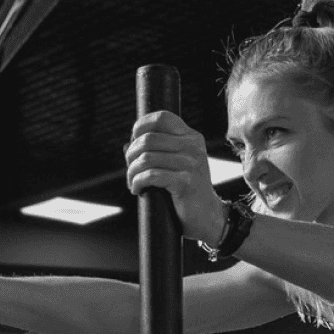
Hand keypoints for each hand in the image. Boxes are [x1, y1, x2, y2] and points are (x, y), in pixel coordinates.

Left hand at [124, 111, 227, 246]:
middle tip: (131, 170)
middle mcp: (193, 146)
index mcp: (192, 137)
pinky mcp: (186, 182)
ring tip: (133, 182)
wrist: (207, 216)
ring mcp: (191, 163)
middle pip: (148, 139)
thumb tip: (127, 146)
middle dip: (131, 155)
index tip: (134, 143)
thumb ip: (157, 151)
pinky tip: (137, 190)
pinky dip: (138, 183)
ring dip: (132, 172)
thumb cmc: (186, 190)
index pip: (161, 117)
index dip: (140, 126)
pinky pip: (150, 176)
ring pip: (146, 158)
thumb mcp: (177, 164)